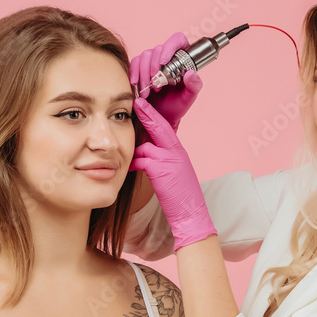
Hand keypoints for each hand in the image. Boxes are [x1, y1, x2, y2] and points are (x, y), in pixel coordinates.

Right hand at [129, 32, 203, 130]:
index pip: (178, 40)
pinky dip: (134, 73)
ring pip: (145, 55)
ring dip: (144, 73)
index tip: (163, 62)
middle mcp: (168, 56)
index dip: (169, 47)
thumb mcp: (189, 97)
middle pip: (158, 49)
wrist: (163, 116)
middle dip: (154, 68)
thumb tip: (191, 74)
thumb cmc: (177, 105)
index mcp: (183, 59)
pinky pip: (135, 62)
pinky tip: (135, 84)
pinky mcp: (141, 67)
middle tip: (156, 86)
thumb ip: (194, 86)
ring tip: (147, 92)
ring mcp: (153, 60)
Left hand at [129, 96, 216, 249]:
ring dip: (135, 150)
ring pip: (146, 146)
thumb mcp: (176, 172)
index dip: (154, 115)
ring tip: (125, 148)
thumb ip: (164, 158)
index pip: (166, 127)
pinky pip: (142, 160)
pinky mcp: (160, 171)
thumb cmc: (181, 196)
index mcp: (180, 151)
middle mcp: (176, 152)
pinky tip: (127, 166)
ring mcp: (169, 160)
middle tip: (136, 103)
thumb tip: (147, 150)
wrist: (190, 212)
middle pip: (159, 126)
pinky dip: (134, 163)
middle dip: (146, 114)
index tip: (143, 104)